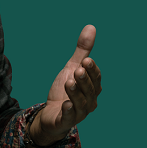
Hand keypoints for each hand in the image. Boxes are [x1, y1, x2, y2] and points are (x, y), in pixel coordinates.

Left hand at [32, 24, 101, 144]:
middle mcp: (89, 101)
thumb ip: (82, 51)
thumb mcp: (72, 67)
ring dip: (76, 93)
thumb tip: (91, 26)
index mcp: (92, 88)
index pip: (95, 78)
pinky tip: (66, 104)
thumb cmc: (65, 89)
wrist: (51, 113)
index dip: (92, 70)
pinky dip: (69, 111)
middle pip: (89, 90)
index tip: (86, 60)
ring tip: (69, 82)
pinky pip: (70, 117)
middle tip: (78, 69)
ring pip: (80, 103)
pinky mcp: (66, 121)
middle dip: (84, 80)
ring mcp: (79, 113)